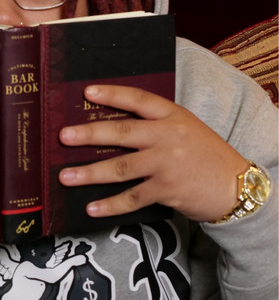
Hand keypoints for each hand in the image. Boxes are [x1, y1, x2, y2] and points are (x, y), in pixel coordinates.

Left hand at [58, 85, 246, 222]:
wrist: (235, 185)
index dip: (112, 94)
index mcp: (172, 116)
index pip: (138, 99)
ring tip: (66, 176)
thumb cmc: (204, 154)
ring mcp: (166, 164)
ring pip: (121, 167)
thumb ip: (155, 124)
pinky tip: (91, 208)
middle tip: (63, 137)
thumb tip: (111, 127)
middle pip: (122, 132)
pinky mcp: (167, 190)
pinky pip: (132, 197)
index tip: (86, 92)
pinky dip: (110, 205)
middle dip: (89, 134)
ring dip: (90, 173)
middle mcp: (168, 136)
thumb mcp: (185, 128)